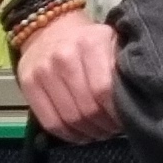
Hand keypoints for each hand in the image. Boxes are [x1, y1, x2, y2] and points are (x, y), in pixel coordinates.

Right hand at [14, 8, 123, 142]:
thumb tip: (134, 103)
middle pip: (87, 108)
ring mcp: (43, 70)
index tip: (125, 120)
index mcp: (91, 43)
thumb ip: (122, 67)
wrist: (50, 27)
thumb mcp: (111, 43)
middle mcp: (64, 55)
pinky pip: (50, 122)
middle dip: (104, 126)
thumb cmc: (89, 41)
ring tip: (99, 132)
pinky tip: (80, 134)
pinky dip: (68, 135)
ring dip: (88, 133)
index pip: (104, 90)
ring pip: (69, 118)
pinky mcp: (27, 83)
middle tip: (112, 129)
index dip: (116, 113)